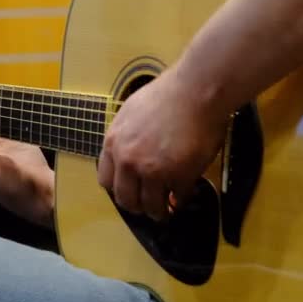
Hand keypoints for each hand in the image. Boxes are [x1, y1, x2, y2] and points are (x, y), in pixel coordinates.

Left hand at [97, 66, 229, 220]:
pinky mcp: (178, 177)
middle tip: (148, 205)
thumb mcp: (131, 112)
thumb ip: (125, 138)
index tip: (129, 190)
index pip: (106, 181)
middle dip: (137, 206)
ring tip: (167, 209)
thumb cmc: (168, 94)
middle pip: (126, 199)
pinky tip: (184, 193)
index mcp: (114, 143)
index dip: (119, 188)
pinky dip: (181, 199)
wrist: (196, 91)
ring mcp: (153, 171)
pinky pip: (178, 198)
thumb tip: (129, 158)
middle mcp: (128, 161)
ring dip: (159, 211)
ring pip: (151, 206)